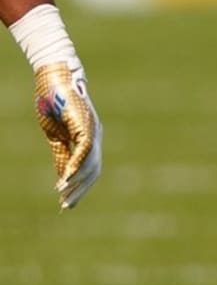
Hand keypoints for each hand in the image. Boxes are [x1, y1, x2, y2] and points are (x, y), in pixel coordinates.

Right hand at [33, 57, 102, 208]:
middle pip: (93, 171)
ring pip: (90, 163)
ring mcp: (93, 130)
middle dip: (80, 190)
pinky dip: (76, 166)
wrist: (54, 77)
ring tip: (63, 195)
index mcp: (89, 139)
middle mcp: (96, 136)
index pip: (89, 169)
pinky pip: (84, 150)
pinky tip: (66, 179)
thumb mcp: (56, 135)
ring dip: (77, 182)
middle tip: (66, 206)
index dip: (80, 187)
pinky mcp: (85, 124)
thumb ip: (62, 154)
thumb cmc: (53, 103)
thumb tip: (63, 177)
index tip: (67, 203)